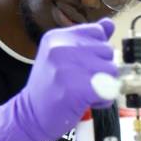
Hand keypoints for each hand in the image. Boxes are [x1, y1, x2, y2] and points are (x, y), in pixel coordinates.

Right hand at [0, 18, 117, 140]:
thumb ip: (87, 40)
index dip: (97, 52)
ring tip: (84, 93)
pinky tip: (88, 102)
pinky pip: (108, 89)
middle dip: (103, 69)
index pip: (98, 32)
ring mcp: (67, 68)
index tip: (83, 65)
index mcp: (58, 37)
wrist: (30, 116)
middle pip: (107, 51)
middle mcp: (61, 47)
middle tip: (83, 82)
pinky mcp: (76, 89)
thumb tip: (109, 24)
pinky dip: (103, 99)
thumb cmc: (51, 87)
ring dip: (105, 85)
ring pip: (111, 70)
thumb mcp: (63, 56)